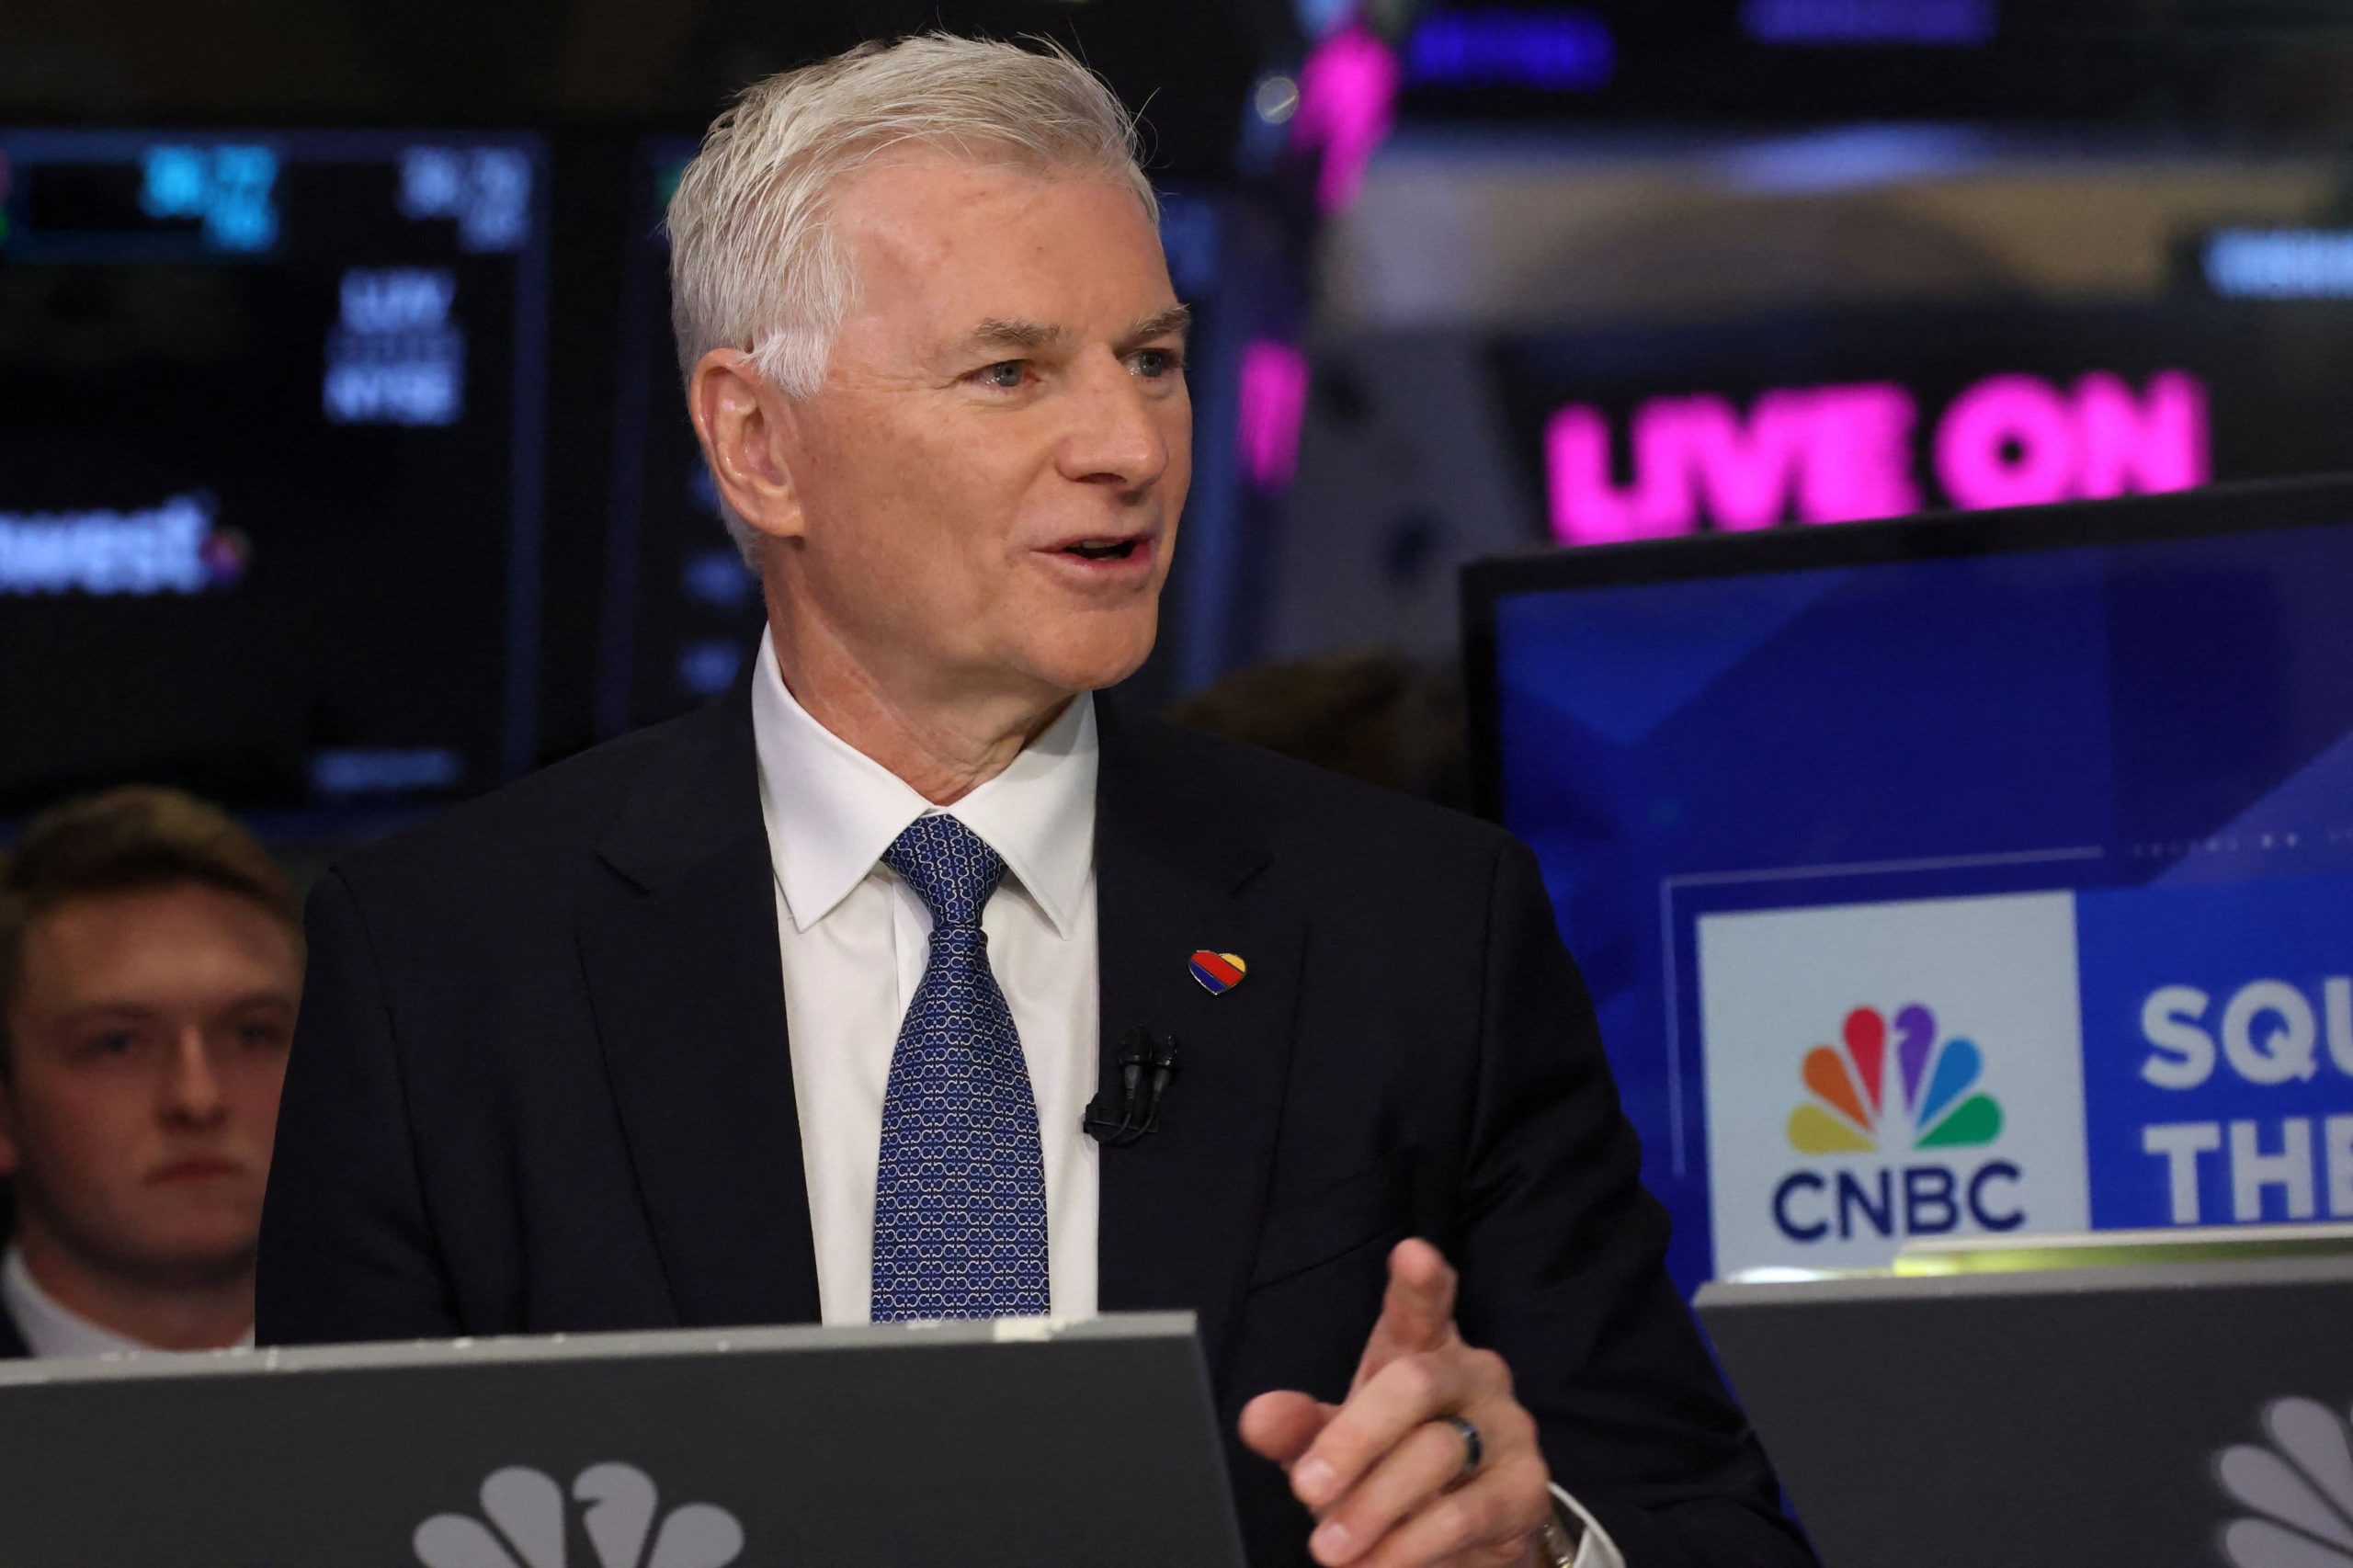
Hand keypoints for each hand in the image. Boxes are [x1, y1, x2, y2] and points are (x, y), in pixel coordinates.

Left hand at [1239, 1239, 1555, 1566]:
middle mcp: (1472, 1375)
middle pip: (1415, 1385)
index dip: (1419, 1283)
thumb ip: (1300, 1428)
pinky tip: (1379, 1566)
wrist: (1466, 1529)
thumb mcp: (1337, 1441)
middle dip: (1354, 1440)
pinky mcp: (1526, 1489)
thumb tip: (1257, 1418)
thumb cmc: (1393, 1459)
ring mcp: (1508, 1429)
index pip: (1423, 1307)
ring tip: (1332, 1550)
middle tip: (1304, 1490)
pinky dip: (1413, 1547)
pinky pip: (1466, 1515)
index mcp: (1422, 1348)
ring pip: (1439, 1454)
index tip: (1412, 1254)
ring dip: (1375, 1508)